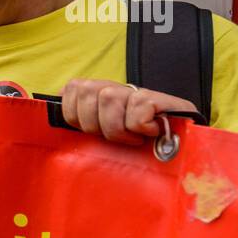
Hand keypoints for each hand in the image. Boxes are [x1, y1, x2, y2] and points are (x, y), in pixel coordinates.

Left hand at [61, 79, 196, 144]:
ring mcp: (138, 92)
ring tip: (132, 138)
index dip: (74, 115)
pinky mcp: (159, 99)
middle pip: (86, 91)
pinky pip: (137, 108)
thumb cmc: (138, 148)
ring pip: (108, 97)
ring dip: (117, 128)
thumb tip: (54, 122)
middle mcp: (117, 88)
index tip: (90, 132)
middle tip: (113, 137)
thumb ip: (81, 128)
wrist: (183, 149)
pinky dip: (140, 126)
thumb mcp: (104, 139)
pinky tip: (150, 132)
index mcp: (99, 95)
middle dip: (94, 124)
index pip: (71, 89)